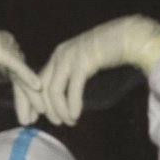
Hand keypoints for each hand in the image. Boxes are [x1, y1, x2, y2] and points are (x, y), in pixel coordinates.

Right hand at [0, 31, 43, 124]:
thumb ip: (3, 75)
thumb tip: (20, 86)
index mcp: (7, 45)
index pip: (22, 72)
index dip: (29, 94)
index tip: (35, 114)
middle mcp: (7, 40)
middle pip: (24, 72)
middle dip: (32, 96)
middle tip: (39, 116)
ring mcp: (2, 42)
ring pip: (20, 72)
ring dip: (30, 93)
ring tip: (38, 111)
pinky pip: (14, 65)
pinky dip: (26, 75)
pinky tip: (36, 87)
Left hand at [39, 14, 159, 125]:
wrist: (131, 35)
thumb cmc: (110, 52)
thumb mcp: (83, 64)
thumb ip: (69, 77)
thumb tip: (61, 101)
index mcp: (57, 56)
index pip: (34, 81)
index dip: (28, 102)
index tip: (29, 119)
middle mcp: (59, 56)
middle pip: (38, 88)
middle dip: (40, 110)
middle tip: (49, 124)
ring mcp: (70, 58)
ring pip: (54, 91)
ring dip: (59, 111)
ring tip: (67, 122)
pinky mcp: (83, 62)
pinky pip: (72, 89)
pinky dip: (72, 105)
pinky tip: (75, 115)